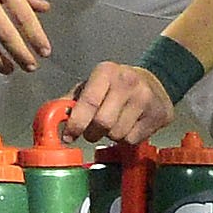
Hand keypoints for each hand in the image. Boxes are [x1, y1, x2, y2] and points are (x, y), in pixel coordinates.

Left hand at [62, 58, 176, 146]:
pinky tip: (129, 126)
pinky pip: (133, 140)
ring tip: (114, 124)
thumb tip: (53, 117)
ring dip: (110, 136)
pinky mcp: (159, 114)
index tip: (68, 136)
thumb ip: (73, 99)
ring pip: (117, 134)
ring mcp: (145, 98)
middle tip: (91, 132)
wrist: (155, 81)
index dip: (76, 123)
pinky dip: (126, 139)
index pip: (88, 102)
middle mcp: (128, 82)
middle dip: (92, 133)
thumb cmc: (117, 85)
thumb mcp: (93, 84)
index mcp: (106, 71)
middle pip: (103, 123)